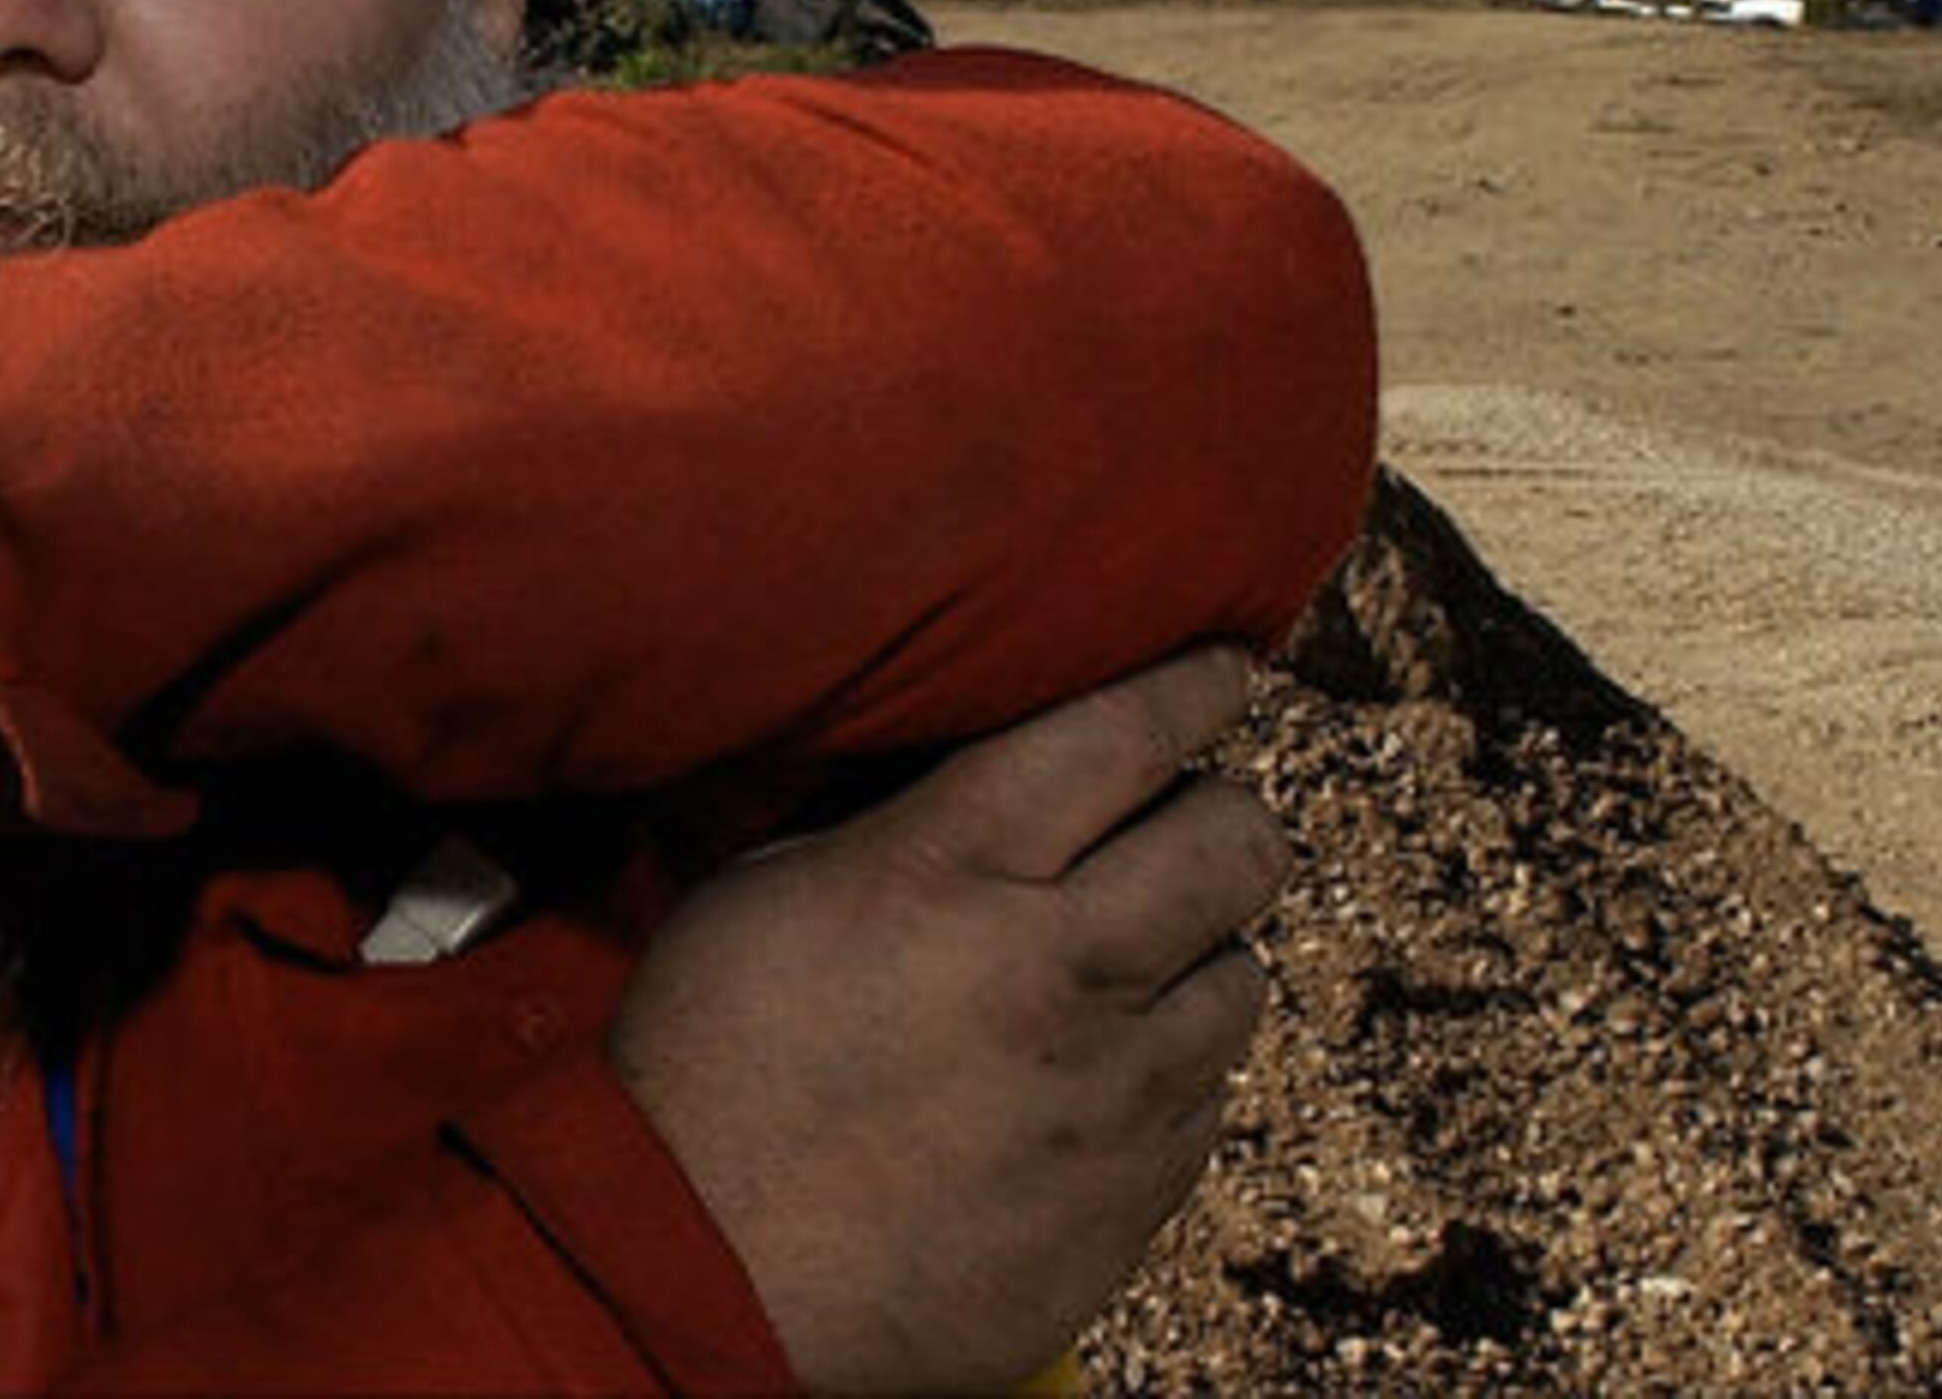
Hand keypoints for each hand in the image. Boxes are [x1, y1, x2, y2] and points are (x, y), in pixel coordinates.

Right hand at [608, 644, 1287, 1394]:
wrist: (698, 1273)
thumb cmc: (705, 1072)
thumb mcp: (761, 892)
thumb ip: (890, 821)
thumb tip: (976, 763)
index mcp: (949, 872)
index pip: (1128, 732)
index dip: (1195, 683)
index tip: (1220, 667)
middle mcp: (1052, 971)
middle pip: (1234, 841)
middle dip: (1220, 810)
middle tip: (1178, 816)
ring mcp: (1106, 1094)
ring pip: (1243, 973)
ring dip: (1194, 951)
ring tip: (1123, 961)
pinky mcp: (1128, 1197)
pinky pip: (1205, 1100)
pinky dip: (1165, 1070)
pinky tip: (1089, 1073)